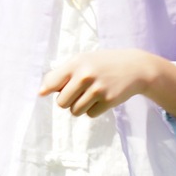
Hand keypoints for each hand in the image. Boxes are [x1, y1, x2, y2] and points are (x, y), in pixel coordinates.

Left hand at [38, 49, 165, 117]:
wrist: (134, 67)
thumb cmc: (102, 64)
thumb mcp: (82, 61)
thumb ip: (61, 74)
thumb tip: (40, 92)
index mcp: (76, 63)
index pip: (51, 83)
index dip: (50, 90)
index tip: (53, 91)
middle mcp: (85, 76)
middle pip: (61, 103)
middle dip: (68, 100)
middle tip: (79, 91)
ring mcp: (98, 89)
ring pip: (75, 111)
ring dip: (80, 106)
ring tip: (91, 94)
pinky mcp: (108, 101)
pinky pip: (90, 115)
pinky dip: (94, 109)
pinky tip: (102, 97)